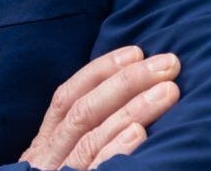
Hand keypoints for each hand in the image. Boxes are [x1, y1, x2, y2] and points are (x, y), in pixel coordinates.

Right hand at [21, 45, 181, 169]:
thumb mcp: (59, 167)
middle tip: (168, 63)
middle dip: (126, 82)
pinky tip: (140, 134)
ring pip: (91, 137)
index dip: (99, 71)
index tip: (135, 51)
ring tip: (168, 90)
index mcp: (42, 148)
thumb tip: (129, 105)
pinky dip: (116, 150)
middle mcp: (46, 161)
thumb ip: (81, 139)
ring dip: (132, 109)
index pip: (66, 98)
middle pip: (84, 112)